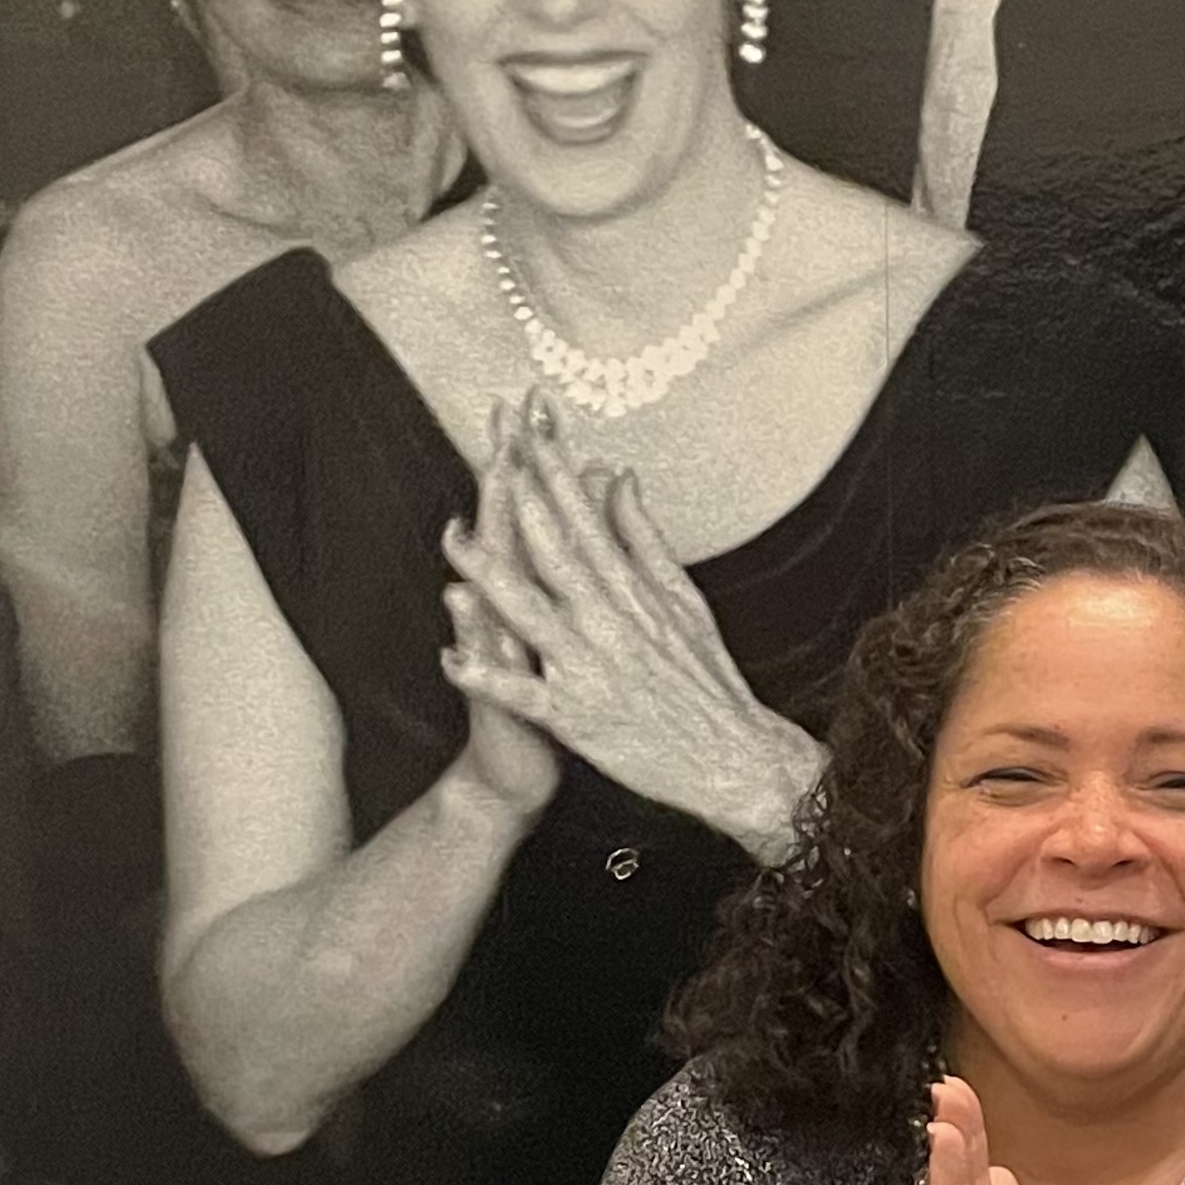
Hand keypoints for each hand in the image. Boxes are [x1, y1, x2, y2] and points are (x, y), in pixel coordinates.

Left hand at [438, 393, 820, 859]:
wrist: (732, 757)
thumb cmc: (704, 680)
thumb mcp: (683, 598)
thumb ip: (642, 538)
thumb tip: (617, 477)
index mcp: (632, 590)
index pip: (585, 517)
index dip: (553, 472)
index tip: (528, 427)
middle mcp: (610, 620)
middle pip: (556, 549)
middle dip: (520, 499)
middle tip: (489, 449)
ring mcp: (591, 667)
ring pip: (531, 612)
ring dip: (489, 576)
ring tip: (452, 539)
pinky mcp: (578, 717)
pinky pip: (525, 695)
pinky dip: (490, 679)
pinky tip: (452, 661)